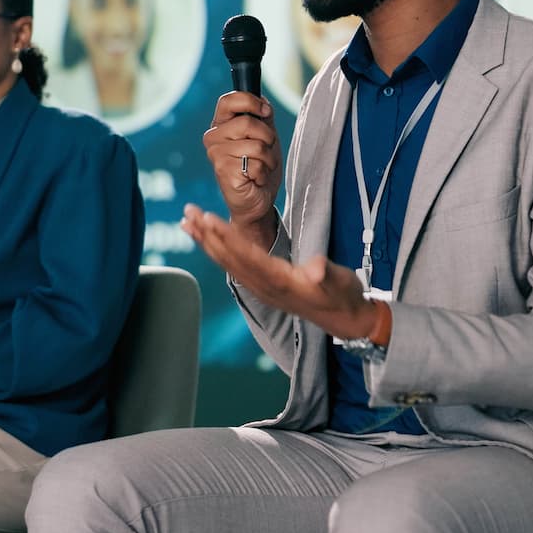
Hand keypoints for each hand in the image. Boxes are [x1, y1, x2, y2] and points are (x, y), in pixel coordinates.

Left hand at [181, 205, 378, 339]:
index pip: (247, 255)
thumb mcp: (341, 283)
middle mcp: (264, 286)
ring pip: (227, 262)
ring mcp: (261, 287)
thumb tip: (316, 270)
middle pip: (229, 258)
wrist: (346, 319)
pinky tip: (206, 239)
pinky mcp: (262, 286)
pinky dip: (216, 250)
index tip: (209, 219)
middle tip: (189, 212)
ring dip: (206, 241)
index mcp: (280, 281)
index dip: (227, 237)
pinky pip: (233, 266)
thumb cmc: (344, 295)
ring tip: (187, 222)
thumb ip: (328, 275)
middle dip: (207, 235)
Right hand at [202, 92, 282, 248]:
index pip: (229, 100)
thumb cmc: (259, 167)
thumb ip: (262, 117)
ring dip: (267, 158)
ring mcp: (216, 155)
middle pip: (247, 122)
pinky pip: (256, 164)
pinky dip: (263, 172)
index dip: (251, 102)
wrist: (257, 199)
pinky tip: (255, 179)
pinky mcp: (224, 172)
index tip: (265, 112)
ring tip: (260, 167)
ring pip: (256, 145)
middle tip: (265, 150)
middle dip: (267, 137)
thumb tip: (262, 100)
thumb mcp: (265, 136)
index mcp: (220, 125)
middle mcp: (213, 138)